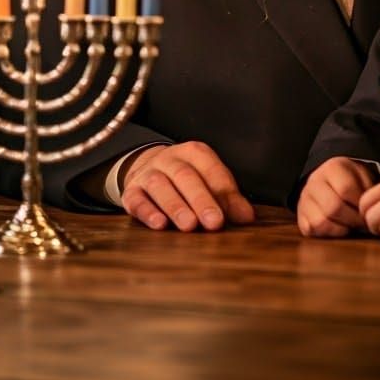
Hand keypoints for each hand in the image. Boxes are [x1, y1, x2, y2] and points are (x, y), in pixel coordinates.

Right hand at [120, 141, 255, 231]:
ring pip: (160, 186)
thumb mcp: (209, 182)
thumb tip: (248, 218)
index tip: (238, 216)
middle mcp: (170, 160)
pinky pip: (137, 200)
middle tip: (214, 223)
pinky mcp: (131, 192)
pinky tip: (160, 225)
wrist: (146, 169)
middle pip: (186, 177)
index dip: (224, 192)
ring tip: (189, 226)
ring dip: (176, 207)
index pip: (211, 169)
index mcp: (194, 153)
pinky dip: (148, 212)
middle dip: (201, 200)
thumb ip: (228, 199)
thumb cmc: (186, 180)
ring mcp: (148, 174)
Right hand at [297, 157, 375, 237]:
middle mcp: (314, 181)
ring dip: (341, 230)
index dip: (361, 206)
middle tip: (363, 224)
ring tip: (351, 227)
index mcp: (332, 167)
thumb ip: (370, 190)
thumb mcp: (363, 176)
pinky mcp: (300, 216)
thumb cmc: (352, 181)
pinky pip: (311, 231)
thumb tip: (373, 211)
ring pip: (321, 222)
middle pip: (333, 207)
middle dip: (353, 220)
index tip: (370, 212)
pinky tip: (338, 229)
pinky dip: (327, 234)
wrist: (329, 181)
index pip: (346, 189)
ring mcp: (304, 199)